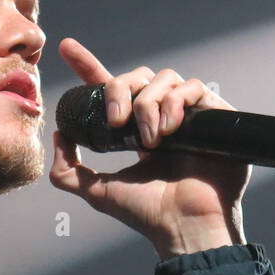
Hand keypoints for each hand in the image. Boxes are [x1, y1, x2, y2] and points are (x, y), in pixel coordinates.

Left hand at [49, 37, 251, 258]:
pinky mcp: (215, 116)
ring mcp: (190, 116)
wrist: (185, 227)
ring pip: (164, 78)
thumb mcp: (97, 192)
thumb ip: (68, 169)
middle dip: (118, 91)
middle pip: (136, 77)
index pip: (111, 90)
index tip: (65, 48)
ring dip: (148, 103)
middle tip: (116, 123)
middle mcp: (162, 118)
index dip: (88, 66)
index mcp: (136, 130)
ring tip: (150, 139)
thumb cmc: (147, 214)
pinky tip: (169, 129)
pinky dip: (176, 102)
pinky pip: (193, 87)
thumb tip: (59, 134)